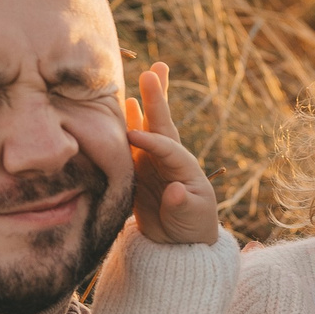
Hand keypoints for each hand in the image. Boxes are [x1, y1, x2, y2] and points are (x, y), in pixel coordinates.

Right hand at [124, 62, 222, 245]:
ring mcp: (153, 162)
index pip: (167, 147)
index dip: (151, 140)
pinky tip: (122, 105)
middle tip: (154, 69)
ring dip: (144, 102)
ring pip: (146, 126)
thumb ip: (182, 205)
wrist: (178, 244)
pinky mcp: (138, 170)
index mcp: (184, 167)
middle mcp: (169, 159)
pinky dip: (126, 123)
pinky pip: (129, 143)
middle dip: (157, 97)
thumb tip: (175, 191)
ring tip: (142, 74)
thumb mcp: (191, 219)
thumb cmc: (192, 229)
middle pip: (162, 123)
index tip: (132, 134)